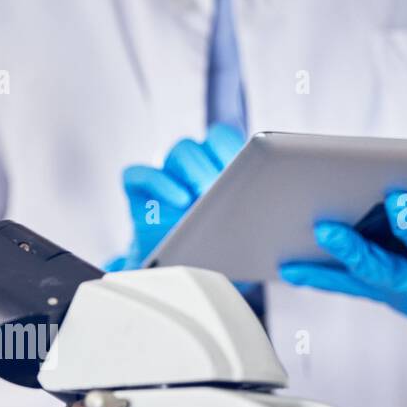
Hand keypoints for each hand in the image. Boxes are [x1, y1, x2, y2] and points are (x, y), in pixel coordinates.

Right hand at [109, 123, 244, 270]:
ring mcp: (164, 175)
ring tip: (204, 196)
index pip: (220, 137)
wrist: (179, 269)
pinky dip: (159, 182)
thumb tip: (268, 201)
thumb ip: (250, 207)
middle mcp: (189, 165)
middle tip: (222, 189)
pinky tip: (180, 200)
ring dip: (193, 170)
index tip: (243, 163)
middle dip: (211, 165)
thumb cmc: (213, 245)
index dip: (229, 145)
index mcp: (215, 164)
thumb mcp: (238, 225)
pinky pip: (141, 174)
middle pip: (200, 145)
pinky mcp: (138, 189)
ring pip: (177, 153)